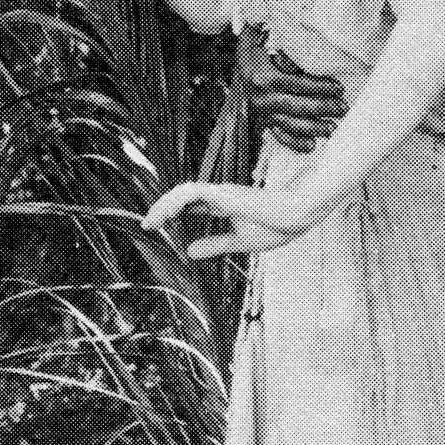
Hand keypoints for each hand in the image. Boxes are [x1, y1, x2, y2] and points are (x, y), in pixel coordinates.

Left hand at [142, 179, 317, 257]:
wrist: (297, 214)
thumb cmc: (276, 224)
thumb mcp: (239, 241)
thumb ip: (214, 244)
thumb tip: (189, 252)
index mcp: (224, 204)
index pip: (191, 204)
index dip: (172, 212)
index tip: (155, 225)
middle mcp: (219, 195)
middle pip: (182, 196)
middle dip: (162, 208)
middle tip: (147, 224)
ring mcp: (221, 192)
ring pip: (182, 192)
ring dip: (163, 205)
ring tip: (149, 222)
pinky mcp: (222, 194)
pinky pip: (189, 193)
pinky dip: (173, 202)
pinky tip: (162, 216)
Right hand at [236, 26, 346, 152]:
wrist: (235, 75)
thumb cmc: (252, 52)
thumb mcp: (253, 36)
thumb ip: (262, 23)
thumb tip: (268, 0)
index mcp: (262, 77)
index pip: (296, 84)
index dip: (319, 86)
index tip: (338, 87)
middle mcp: (262, 98)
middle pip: (297, 106)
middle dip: (323, 108)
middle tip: (344, 108)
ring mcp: (263, 113)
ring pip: (291, 124)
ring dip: (315, 128)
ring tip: (335, 127)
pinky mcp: (264, 124)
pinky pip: (280, 136)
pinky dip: (295, 143)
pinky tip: (312, 146)